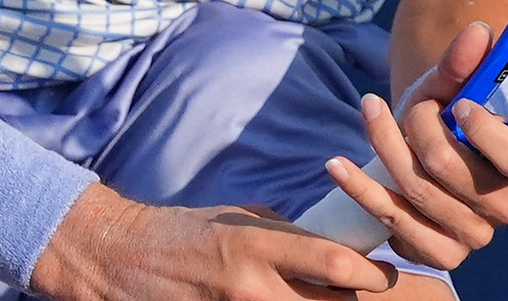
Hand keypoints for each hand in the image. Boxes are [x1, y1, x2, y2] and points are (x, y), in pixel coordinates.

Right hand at [31, 183, 399, 300]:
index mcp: (257, 244)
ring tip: (322, 299)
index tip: (384, 272)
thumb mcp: (238, 216)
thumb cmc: (186, 232)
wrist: (123, 259)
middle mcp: (251, 286)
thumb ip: (286, 234)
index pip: (336, 264)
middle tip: (361, 292)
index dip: (373, 273)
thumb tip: (330, 245)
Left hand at [321, 22, 507, 269]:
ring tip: (369, 109)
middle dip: (418, 125)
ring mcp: (470, 237)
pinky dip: (359, 188)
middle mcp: (502, 208)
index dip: (483, 130)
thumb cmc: (442, 119)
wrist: (418, 157)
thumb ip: (464, 63)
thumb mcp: (450, 88)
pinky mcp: (434, 254)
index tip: (456, 104)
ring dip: (385, 142)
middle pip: (447, 167)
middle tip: (408, 107)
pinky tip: (336, 163)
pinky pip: (390, 220)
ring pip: (414, 189)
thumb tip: (479, 31)